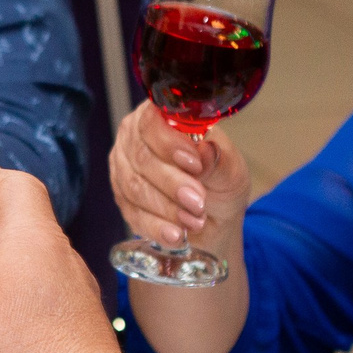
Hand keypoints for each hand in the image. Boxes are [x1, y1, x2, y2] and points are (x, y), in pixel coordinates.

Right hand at [110, 105, 248, 253]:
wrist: (214, 216)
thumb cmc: (220, 181)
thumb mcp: (230, 169)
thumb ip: (217, 160)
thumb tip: (205, 151)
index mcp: (160, 117)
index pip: (152, 122)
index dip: (169, 144)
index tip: (194, 164)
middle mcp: (135, 138)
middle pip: (141, 157)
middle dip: (171, 183)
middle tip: (198, 201)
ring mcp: (124, 168)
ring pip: (135, 187)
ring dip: (166, 207)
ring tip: (194, 220)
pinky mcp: (123, 199)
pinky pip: (133, 213)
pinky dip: (156, 226)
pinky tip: (176, 235)